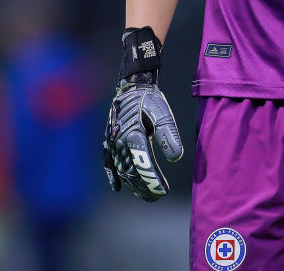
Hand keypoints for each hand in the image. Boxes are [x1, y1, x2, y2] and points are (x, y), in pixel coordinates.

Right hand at [103, 82, 183, 201]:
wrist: (132, 87)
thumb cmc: (150, 101)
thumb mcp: (163, 114)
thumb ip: (168, 135)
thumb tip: (176, 157)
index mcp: (134, 134)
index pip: (143, 163)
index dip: (152, 179)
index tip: (163, 191)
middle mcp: (121, 141)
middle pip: (131, 170)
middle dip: (144, 186)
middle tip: (156, 196)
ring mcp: (113, 142)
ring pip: (122, 169)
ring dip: (133, 184)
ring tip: (146, 195)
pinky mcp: (110, 141)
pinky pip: (108, 161)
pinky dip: (112, 175)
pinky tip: (117, 187)